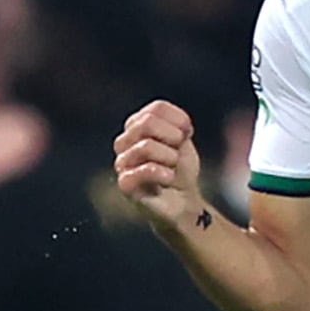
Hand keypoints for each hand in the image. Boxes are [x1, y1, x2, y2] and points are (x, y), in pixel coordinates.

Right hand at [113, 99, 206, 230]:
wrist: (182, 202)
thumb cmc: (179, 170)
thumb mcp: (183, 143)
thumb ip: (177, 127)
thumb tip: (180, 126)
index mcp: (137, 126)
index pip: (157, 108)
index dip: (180, 121)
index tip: (187, 135)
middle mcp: (124, 141)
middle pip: (147, 123)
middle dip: (173, 137)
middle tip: (178, 153)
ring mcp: (122, 162)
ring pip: (146, 146)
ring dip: (170, 158)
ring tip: (172, 169)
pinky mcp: (125, 184)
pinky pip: (144, 170)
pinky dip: (164, 174)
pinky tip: (168, 179)